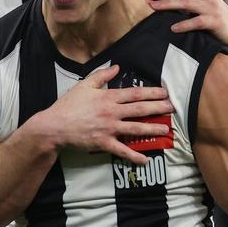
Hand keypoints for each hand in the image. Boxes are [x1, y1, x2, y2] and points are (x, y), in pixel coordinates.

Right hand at [36, 64, 173, 164]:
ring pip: (135, 128)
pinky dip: (134, 156)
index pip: (134, 94)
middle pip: (140, 109)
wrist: (54, 126)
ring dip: (152, 129)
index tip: (164, 93)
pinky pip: (122, 150)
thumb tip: (117, 67)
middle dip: (158, 108)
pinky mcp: (103, 143)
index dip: (151, 93)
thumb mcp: (84, 85)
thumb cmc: (68, 105)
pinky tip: (146, 159)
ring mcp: (109, 129)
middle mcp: (112, 112)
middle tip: (172, 108)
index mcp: (108, 97)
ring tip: (166, 129)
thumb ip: (101, 76)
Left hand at [141, 0, 227, 55]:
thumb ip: (187, 0)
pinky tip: (173, 28)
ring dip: (168, 4)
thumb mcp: (202, 6)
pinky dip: (185, 24)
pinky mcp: (216, 21)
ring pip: (186, 3)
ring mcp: (212, 8)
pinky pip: (198, 22)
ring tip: (153, 7)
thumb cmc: (215, 20)